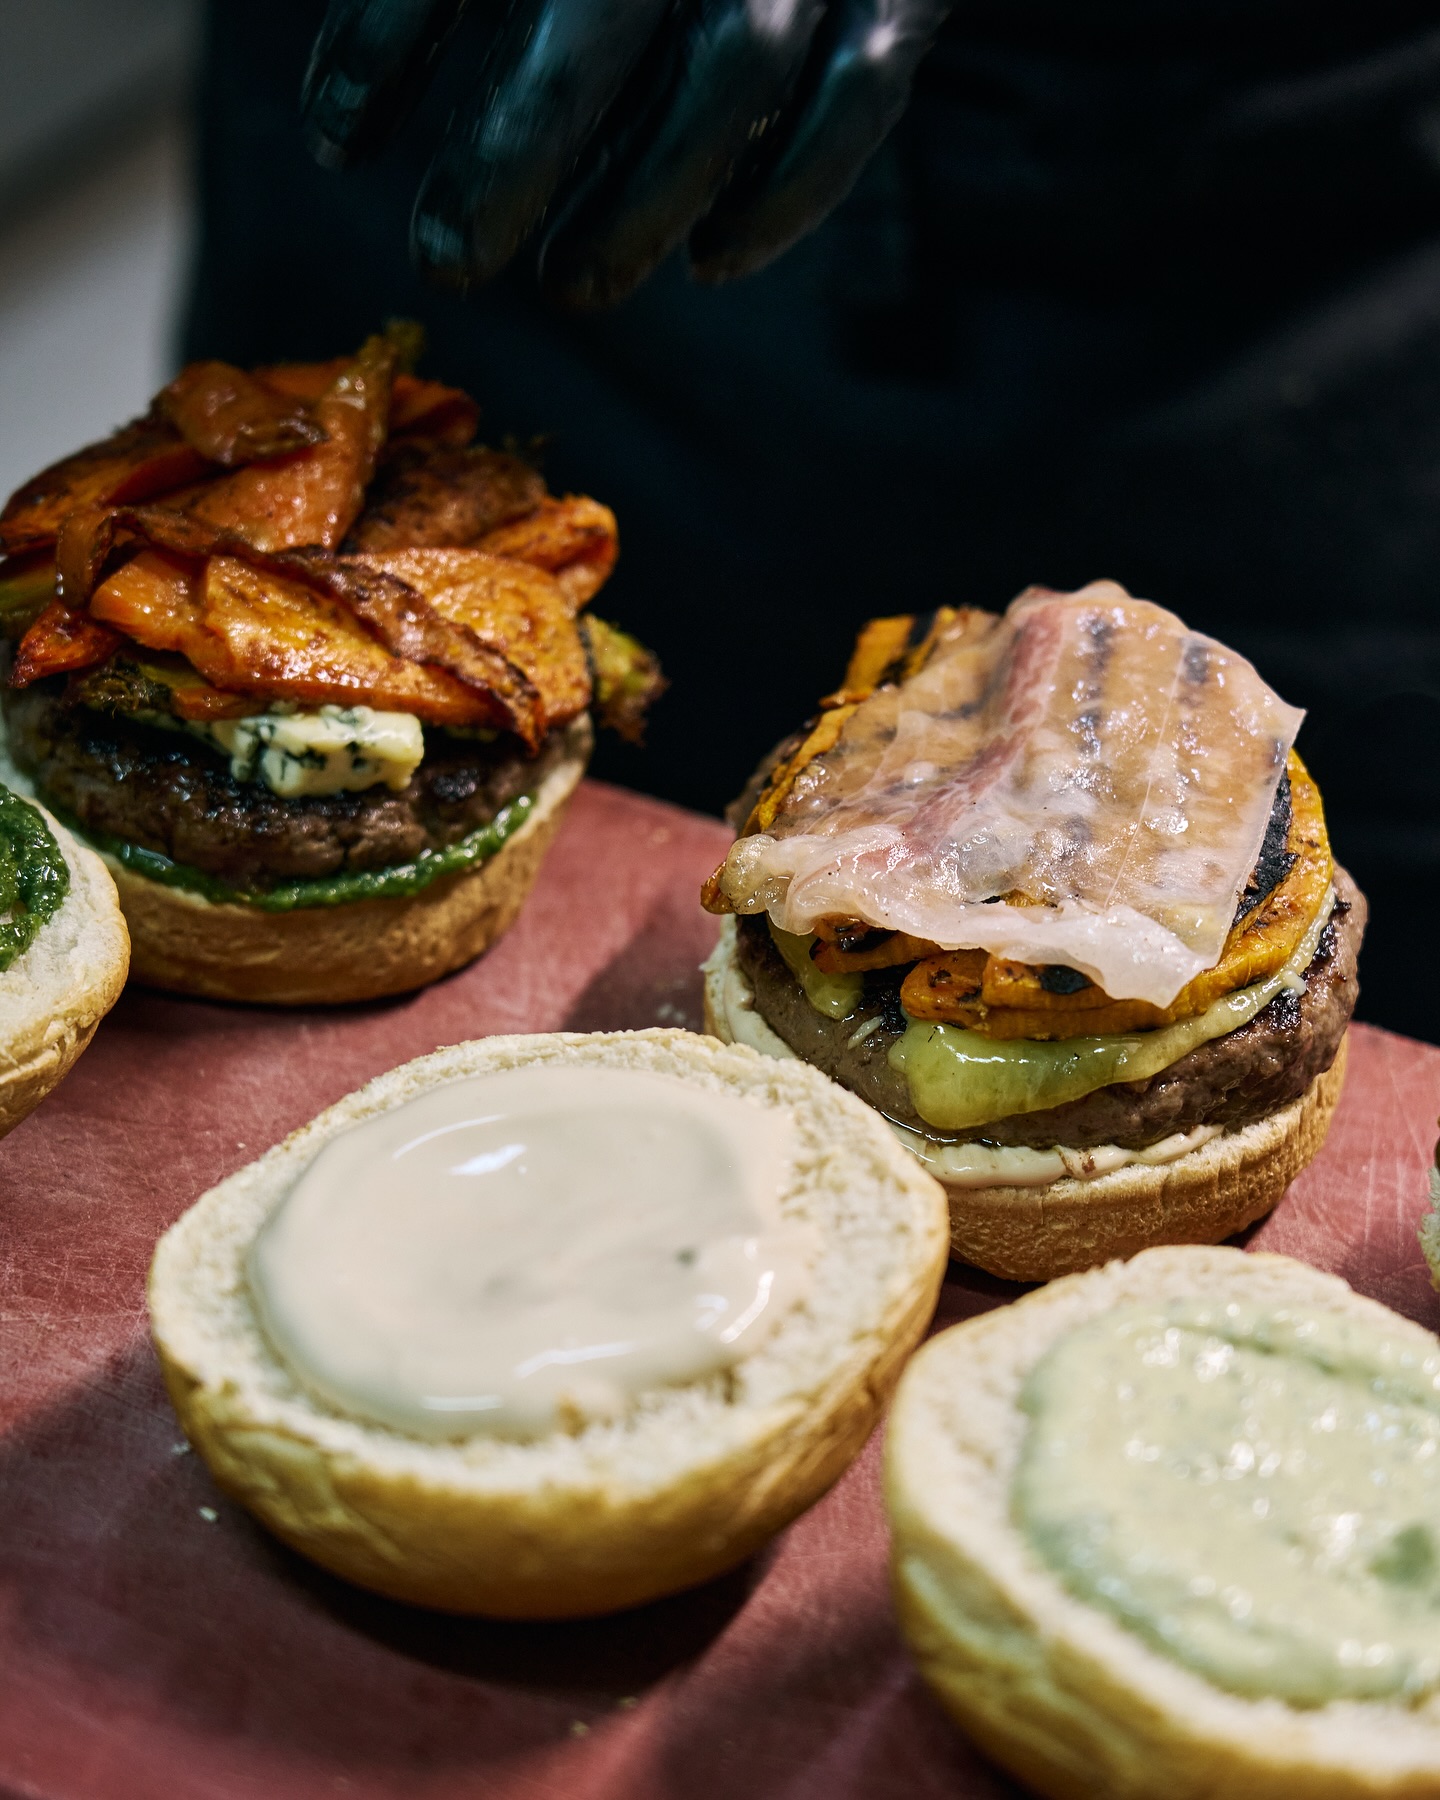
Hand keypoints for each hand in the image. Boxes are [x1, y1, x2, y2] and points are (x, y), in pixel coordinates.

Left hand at [302, 0, 951, 306]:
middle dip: (510, 162)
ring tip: (568, 285)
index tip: (332, 135)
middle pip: (593, 35)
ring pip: (727, 80)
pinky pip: (855, 102)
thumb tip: (351, 91)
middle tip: (445, 259)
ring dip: (639, 206)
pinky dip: (782, 199)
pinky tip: (710, 262)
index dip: (381, 39)